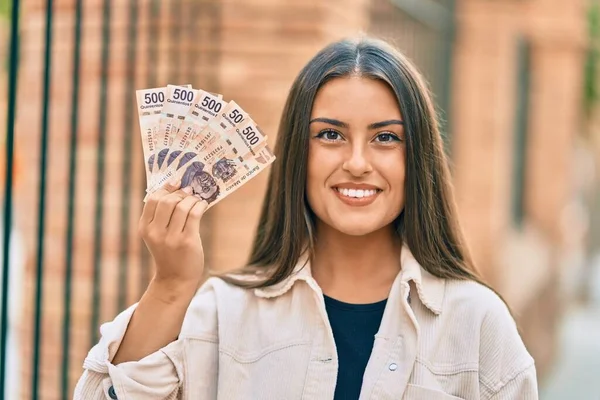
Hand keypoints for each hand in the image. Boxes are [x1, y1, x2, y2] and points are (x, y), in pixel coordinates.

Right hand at [139, 180, 207, 294]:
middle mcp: (155, 232)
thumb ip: (161, 216)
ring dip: (192, 199)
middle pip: (167, 200)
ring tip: (197, 199)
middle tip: (189, 192)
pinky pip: (194, 215)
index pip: (152, 199)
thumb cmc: (169, 253)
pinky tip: (203, 205)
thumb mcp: (158, 235)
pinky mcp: (187, 241)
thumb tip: (177, 188)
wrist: (175, 279)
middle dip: (180, 193)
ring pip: (182, 206)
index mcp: (145, 228)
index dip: (166, 188)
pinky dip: (200, 206)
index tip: (176, 184)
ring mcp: (171, 238)